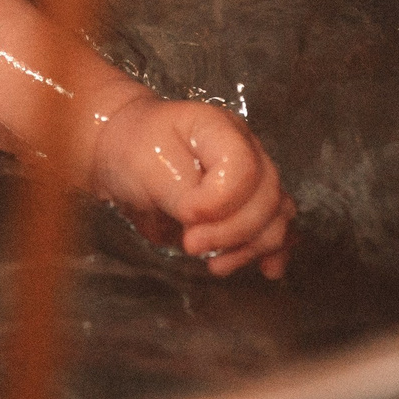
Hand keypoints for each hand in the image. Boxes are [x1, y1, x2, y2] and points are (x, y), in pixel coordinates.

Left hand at [89, 98, 294, 278]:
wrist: (122, 155)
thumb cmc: (132, 151)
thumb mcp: (148, 167)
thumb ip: (182, 195)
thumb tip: (205, 229)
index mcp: (221, 129)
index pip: (243, 168)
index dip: (219, 201)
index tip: (184, 214)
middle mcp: (248, 150)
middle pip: (266, 197)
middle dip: (231, 231)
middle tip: (191, 244)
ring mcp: (252, 179)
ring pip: (275, 217)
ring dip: (250, 247)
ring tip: (214, 264)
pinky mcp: (249, 207)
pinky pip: (275, 229)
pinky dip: (272, 251)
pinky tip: (265, 269)